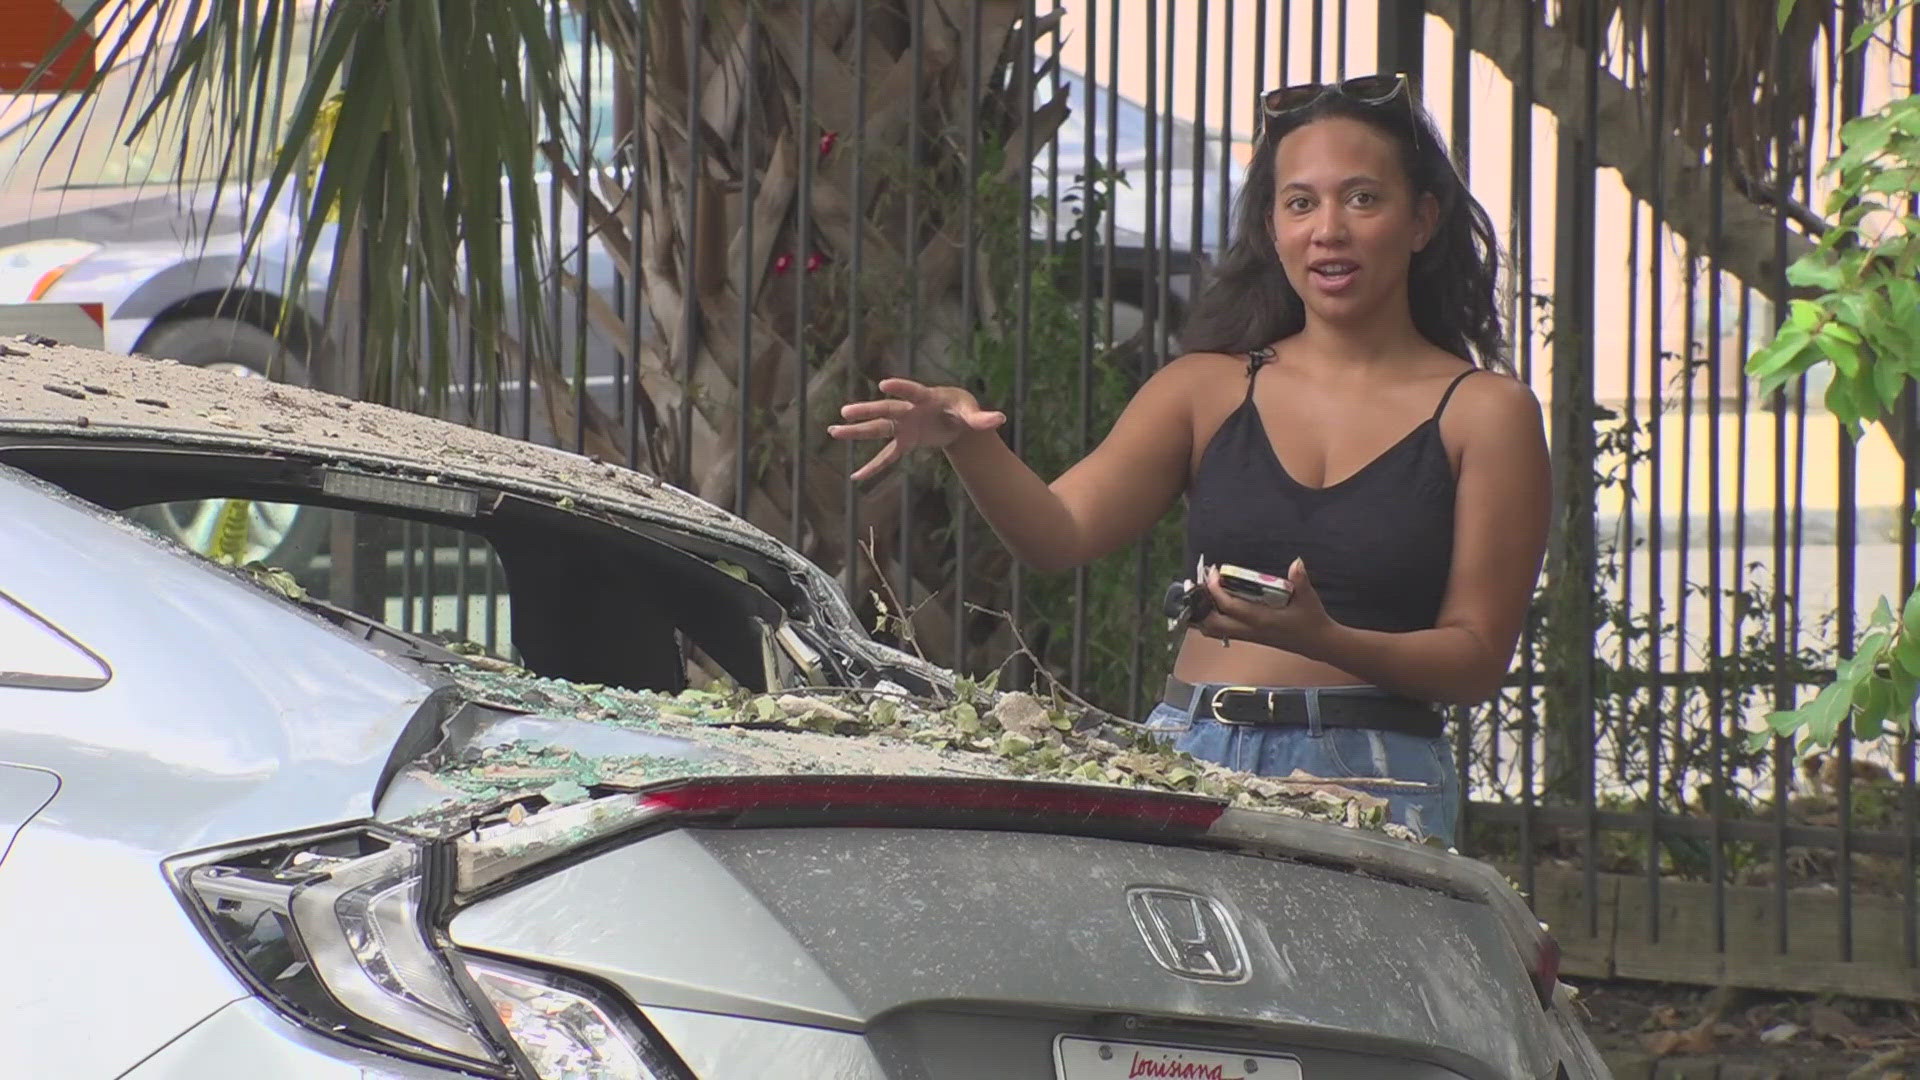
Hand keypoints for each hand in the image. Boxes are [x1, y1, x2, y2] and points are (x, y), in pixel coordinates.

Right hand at [827, 377, 1006, 481]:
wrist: (957, 420)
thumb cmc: (962, 409)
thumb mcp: (971, 412)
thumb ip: (981, 418)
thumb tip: (999, 419)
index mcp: (925, 397)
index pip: (911, 391)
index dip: (898, 388)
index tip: (882, 385)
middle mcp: (908, 410)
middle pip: (885, 410)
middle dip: (866, 411)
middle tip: (845, 411)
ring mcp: (903, 426)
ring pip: (877, 430)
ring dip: (856, 432)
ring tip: (833, 431)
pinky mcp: (904, 441)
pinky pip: (886, 456)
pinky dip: (873, 467)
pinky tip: (856, 477)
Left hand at [1193, 558, 1333, 654]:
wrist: (1318, 643)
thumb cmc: (1312, 620)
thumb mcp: (1308, 598)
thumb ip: (1300, 580)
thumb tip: (1297, 562)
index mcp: (1262, 620)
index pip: (1231, 607)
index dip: (1217, 590)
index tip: (1213, 573)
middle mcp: (1250, 630)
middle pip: (1213, 624)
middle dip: (1200, 605)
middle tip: (1199, 584)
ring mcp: (1248, 636)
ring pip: (1214, 631)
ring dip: (1202, 615)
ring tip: (1200, 594)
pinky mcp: (1249, 637)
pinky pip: (1222, 631)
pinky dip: (1211, 620)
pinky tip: (1212, 604)